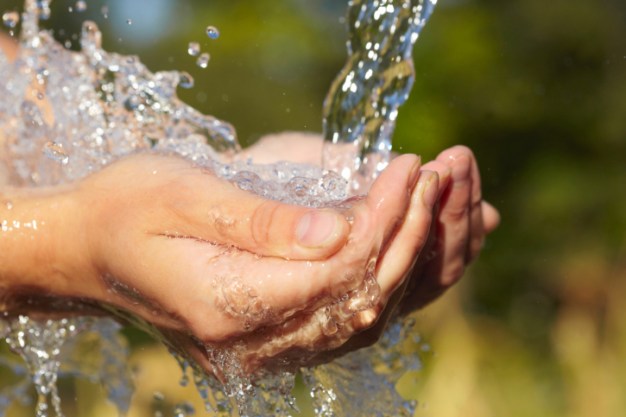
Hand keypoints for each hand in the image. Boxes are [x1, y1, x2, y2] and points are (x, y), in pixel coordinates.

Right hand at [0, 150, 433, 375]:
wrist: (87, 250)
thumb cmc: (125, 209)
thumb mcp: (183, 195)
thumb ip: (262, 222)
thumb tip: (341, 231)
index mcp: (227, 306)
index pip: (337, 271)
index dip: (385, 221)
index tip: (411, 169)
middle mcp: (251, 345)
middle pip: (360, 301)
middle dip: (409, 237)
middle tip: (436, 179)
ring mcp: (261, 351)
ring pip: (362, 319)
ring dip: (406, 261)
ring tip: (438, 205)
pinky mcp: (269, 340)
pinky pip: (345, 321)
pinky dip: (385, 282)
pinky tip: (410, 246)